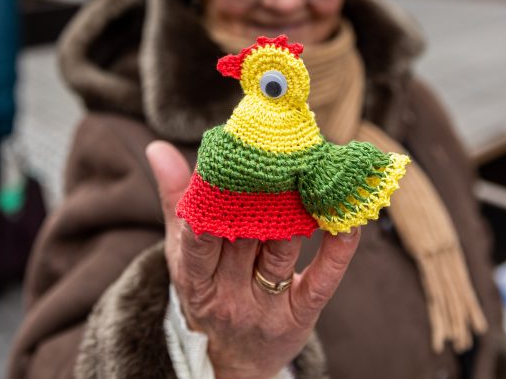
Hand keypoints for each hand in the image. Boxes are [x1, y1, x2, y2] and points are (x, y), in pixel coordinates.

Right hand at [147, 141, 359, 378]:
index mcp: (195, 278)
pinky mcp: (301, 314)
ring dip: (295, 211)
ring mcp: (266, 307)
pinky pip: (322, 278)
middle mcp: (228, 295)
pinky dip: (337, 247)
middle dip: (258, 195)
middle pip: (244, 239)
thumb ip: (176, 200)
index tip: (223, 169)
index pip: (198, 242)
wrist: (231, 362)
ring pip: (280, 251)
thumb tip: (158, 148)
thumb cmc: (207, 291)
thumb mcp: (183, 254)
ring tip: (307, 173)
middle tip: (276, 153)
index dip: (209, 208)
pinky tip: (347, 218)